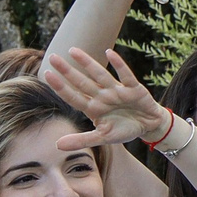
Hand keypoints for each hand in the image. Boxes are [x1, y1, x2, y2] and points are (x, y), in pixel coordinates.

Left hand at [42, 49, 170, 149]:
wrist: (148, 126)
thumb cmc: (124, 130)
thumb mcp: (103, 137)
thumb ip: (82, 140)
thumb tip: (57, 145)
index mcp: (93, 108)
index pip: (73, 97)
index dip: (60, 87)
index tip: (47, 74)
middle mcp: (102, 97)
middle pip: (82, 83)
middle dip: (68, 71)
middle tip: (52, 57)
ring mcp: (117, 91)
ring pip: (100, 75)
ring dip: (87, 63)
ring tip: (73, 51)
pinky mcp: (134, 89)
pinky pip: (125, 76)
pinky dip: (119, 65)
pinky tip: (110, 53)